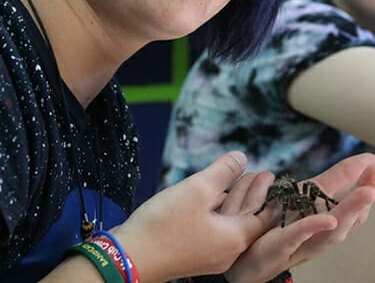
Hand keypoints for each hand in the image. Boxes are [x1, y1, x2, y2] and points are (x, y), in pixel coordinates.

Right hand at [111, 152, 271, 282]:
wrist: (129, 258)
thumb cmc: (166, 223)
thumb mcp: (197, 189)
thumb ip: (222, 171)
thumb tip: (243, 157)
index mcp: (234, 238)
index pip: (264, 218)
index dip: (271, 196)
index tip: (274, 178)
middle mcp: (226, 252)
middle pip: (248, 222)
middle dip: (253, 196)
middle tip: (259, 175)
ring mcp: (209, 257)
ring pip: (230, 226)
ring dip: (234, 204)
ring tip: (236, 181)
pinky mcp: (193, 255)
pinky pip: (215, 232)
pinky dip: (219, 214)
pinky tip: (211, 199)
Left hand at [224, 153, 374, 282]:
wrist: (241, 261)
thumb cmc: (267, 230)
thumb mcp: (291, 200)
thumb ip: (310, 186)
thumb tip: (330, 166)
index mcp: (315, 213)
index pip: (344, 194)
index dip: (361, 179)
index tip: (374, 160)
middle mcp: (315, 231)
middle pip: (346, 214)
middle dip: (364, 193)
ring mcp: (300, 242)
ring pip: (331, 229)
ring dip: (350, 209)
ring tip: (368, 192)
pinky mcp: (279, 247)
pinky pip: (297, 237)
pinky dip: (314, 227)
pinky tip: (330, 219)